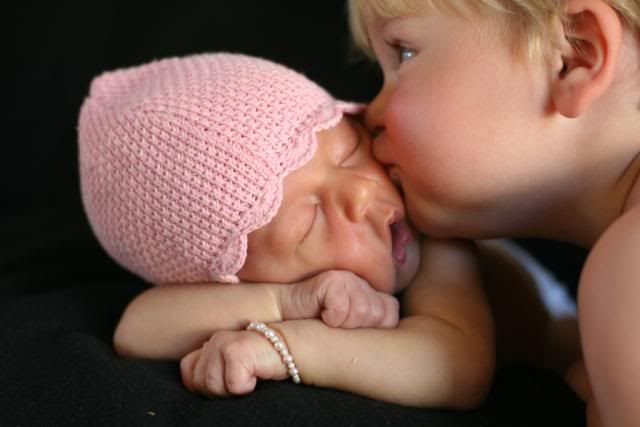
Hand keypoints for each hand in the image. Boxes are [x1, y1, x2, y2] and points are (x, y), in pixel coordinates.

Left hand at [180, 330, 286, 396]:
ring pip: (213, 386)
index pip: (188, 370)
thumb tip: (195, 384)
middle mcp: (213, 340)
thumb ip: (211, 371)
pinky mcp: (235, 350)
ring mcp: (222, 343)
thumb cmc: (262, 363)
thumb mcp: (233, 367)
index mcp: (209, 344)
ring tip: (250, 376)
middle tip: (243, 378)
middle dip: (220, 390)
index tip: (229, 380)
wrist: (290, 349)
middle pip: (199, 382)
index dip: (205, 384)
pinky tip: (258, 373)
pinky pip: (233, 385)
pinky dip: (247, 387)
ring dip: (234, 389)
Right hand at [281, 270, 398, 328]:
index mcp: (372, 295)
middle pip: (378, 314)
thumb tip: (390, 338)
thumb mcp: (352, 332)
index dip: (374, 328)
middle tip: (337, 326)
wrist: (286, 317)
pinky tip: (320, 314)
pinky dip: (330, 318)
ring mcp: (349, 279)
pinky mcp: (333, 279)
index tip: (352, 331)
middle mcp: (363, 283)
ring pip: (362, 311)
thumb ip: (372, 329)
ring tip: (328, 321)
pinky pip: (342, 308)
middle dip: (358, 327)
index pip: (390, 314)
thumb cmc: (320, 329)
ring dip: (343, 324)